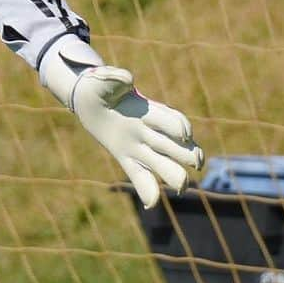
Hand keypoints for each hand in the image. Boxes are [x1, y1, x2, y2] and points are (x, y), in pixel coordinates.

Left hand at [40, 35, 203, 208]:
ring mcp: (139, 147)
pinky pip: (140, 177)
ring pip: (164, 165)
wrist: (89, 99)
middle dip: (186, 155)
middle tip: (195, 163)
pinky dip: (148, 191)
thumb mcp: (105, 79)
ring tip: (181, 187)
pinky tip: (150, 205)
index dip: (180, 127)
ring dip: (175, 176)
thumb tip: (128, 79)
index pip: (173, 120)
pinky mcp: (126, 158)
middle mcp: (149, 131)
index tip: (184, 134)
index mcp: (149, 111)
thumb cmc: (100, 87)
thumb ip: (115, 77)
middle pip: (175, 147)